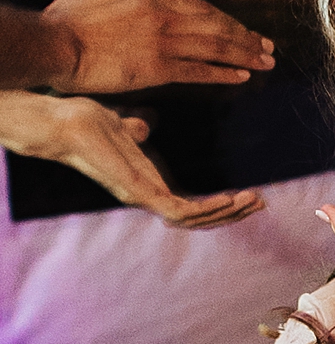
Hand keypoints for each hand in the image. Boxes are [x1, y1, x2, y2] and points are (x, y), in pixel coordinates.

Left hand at [0, 92, 263, 227]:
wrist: (64, 123)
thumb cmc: (87, 123)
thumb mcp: (121, 126)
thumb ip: (136, 129)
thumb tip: (147, 123)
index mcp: (147, 184)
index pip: (191, 205)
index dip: (220, 204)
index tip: (248, 194)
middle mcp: (147, 197)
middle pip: (199, 218)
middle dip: (232, 214)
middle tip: (261, 203)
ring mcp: (143, 197)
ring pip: (194, 220)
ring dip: (227, 213)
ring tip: (253, 201)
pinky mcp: (139, 193)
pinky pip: (179, 211)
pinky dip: (207, 208)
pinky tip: (229, 197)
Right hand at [40, 0, 275, 91]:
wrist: (53, 44)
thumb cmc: (67, 17)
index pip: (201, 8)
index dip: (227, 20)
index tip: (245, 29)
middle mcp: (163, 18)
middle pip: (216, 27)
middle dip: (246, 37)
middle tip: (268, 48)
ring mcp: (161, 44)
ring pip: (214, 47)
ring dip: (244, 55)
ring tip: (266, 63)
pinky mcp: (155, 70)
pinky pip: (198, 71)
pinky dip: (223, 74)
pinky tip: (242, 78)